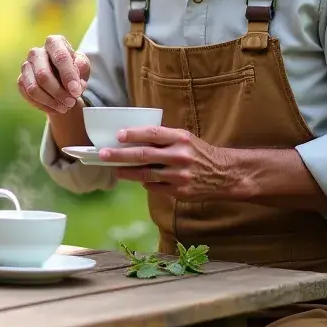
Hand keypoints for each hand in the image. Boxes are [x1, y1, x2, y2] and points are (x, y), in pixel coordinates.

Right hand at [17, 35, 91, 115]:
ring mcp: (26, 66)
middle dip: (59, 93)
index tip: (76, 91)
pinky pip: (28, 96)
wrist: (62, 79)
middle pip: (43, 75)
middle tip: (71, 102)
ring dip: (50, 101)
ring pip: (33, 88)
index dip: (68, 76)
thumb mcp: (83, 66)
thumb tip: (75, 80)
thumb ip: (81, 68)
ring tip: (64, 107)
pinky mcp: (21, 80)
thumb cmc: (73, 69)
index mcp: (54, 43)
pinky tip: (55, 108)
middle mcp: (36, 52)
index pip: (60, 57)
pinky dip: (43, 105)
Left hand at [99, 125, 238, 200]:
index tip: (118, 135)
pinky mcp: (179, 192)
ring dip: (127, 172)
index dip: (133, 134)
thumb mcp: (184, 138)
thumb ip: (163, 138)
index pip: (153, 134)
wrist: (223, 174)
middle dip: (120, 155)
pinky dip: (145, 183)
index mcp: (180, 138)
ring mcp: (179, 176)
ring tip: (115, 170)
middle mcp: (180, 156)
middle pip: (144, 156)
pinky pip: (155, 187)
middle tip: (103, 154)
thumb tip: (132, 140)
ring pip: (146, 175)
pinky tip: (139, 179)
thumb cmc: (198, 152)